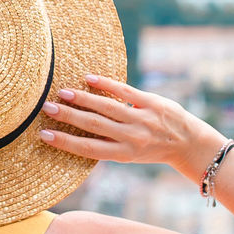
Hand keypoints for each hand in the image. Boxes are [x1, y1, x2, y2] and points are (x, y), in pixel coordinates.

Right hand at [37, 73, 223, 171]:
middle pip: (93, 125)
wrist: (189, 144)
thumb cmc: (154, 150)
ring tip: (62, 92)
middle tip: (46, 108)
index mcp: (123, 154)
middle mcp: (131, 138)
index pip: (88, 148)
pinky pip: (125, 91)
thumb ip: (108, 144)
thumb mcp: (131, 155)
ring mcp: (142, 119)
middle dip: (68, 116)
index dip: (65, 142)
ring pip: (106, 107)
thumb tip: (77, 133)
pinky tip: (88, 78)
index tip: (44, 135)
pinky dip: (106, 84)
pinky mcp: (151, 102)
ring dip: (82, 99)